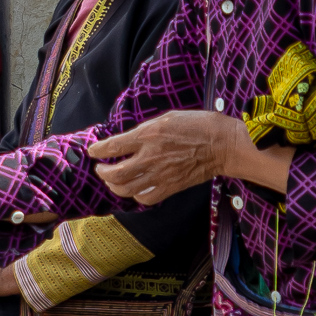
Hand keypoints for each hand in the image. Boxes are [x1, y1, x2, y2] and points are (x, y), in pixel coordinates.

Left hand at [90, 110, 262, 204]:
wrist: (223, 145)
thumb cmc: (198, 125)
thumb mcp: (167, 118)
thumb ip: (145, 130)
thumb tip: (129, 140)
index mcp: (148, 135)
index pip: (113, 146)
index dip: (98, 150)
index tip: (93, 151)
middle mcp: (151, 157)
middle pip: (115, 173)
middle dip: (102, 172)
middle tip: (101, 168)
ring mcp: (160, 175)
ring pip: (126, 189)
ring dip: (114, 186)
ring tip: (112, 181)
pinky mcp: (171, 187)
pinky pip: (146, 198)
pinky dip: (135, 196)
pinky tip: (135, 190)